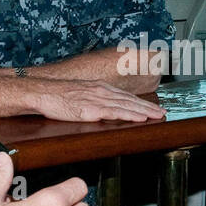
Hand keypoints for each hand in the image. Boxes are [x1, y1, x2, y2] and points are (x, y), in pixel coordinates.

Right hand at [26, 79, 165, 122]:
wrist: (42, 92)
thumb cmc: (56, 96)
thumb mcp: (78, 96)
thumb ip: (92, 101)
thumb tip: (101, 109)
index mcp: (99, 88)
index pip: (124, 96)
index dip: (140, 102)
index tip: (152, 107)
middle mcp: (101, 91)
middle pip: (130, 100)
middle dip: (148, 107)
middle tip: (163, 113)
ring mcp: (97, 99)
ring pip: (126, 105)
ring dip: (144, 111)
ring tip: (157, 116)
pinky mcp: (91, 109)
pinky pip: (115, 112)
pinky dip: (130, 115)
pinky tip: (139, 118)